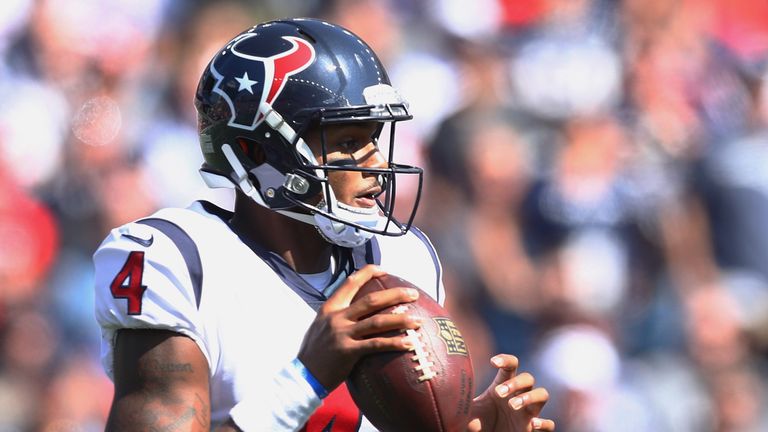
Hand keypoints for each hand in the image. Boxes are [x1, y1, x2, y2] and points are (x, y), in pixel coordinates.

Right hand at [297, 265, 420, 391]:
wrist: (302, 375)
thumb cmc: (315, 352)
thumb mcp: (321, 325)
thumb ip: (338, 315)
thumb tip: (358, 309)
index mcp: (330, 308)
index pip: (350, 282)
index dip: (368, 273)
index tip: (384, 270)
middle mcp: (337, 317)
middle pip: (371, 300)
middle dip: (395, 294)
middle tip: (413, 294)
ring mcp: (343, 334)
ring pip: (377, 322)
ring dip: (400, 320)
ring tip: (418, 320)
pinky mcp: (348, 352)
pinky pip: (376, 345)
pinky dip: (394, 343)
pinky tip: (409, 344)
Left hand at [467, 354, 554, 431]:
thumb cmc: (479, 424)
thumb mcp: (468, 412)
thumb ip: (462, 403)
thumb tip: (447, 396)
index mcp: (503, 386)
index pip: (511, 366)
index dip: (505, 360)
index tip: (493, 362)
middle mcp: (518, 395)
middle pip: (528, 378)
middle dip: (515, 383)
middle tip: (499, 394)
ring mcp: (527, 412)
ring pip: (542, 394)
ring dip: (530, 397)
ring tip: (513, 406)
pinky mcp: (532, 428)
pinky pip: (549, 423)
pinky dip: (544, 423)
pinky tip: (533, 424)